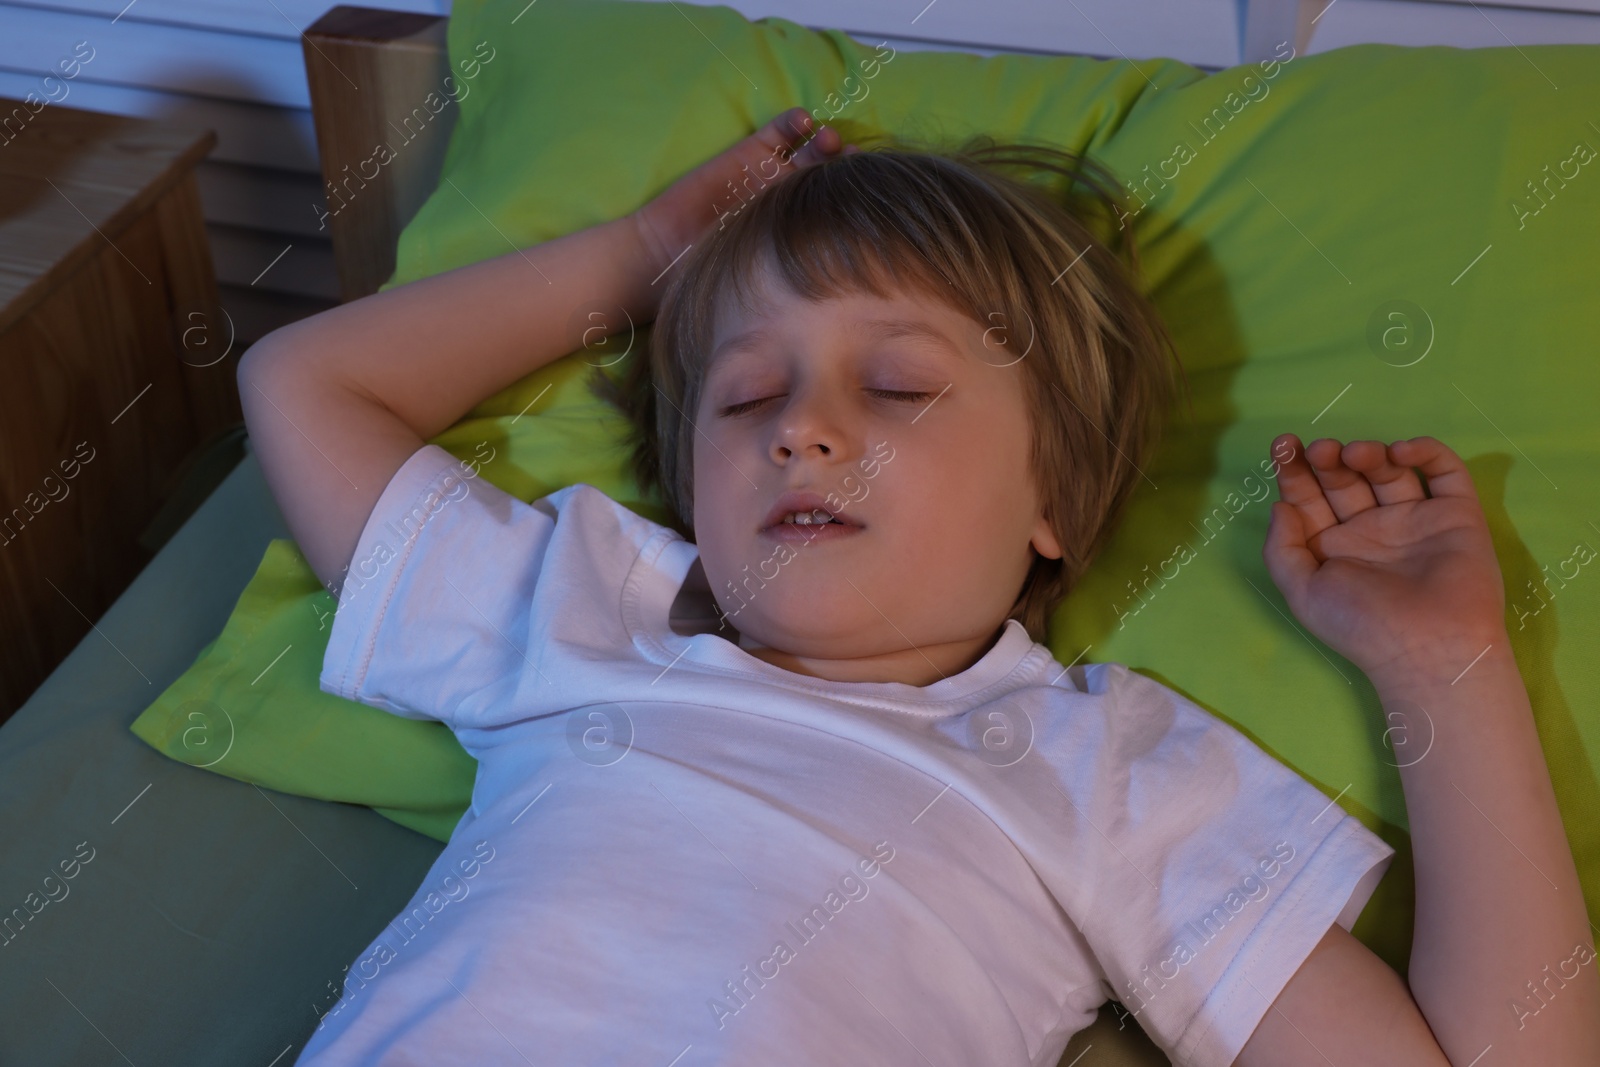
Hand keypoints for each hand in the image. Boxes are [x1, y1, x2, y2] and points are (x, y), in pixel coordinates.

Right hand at [629, 107, 854, 286]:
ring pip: (812, 150)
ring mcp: (773, 175)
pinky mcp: (750, 152)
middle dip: (847, 169)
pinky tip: (804, 121)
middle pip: (832, 178)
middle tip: (855, 164)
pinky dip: (794, 121)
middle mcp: (792, 202)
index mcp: (800, 234)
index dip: (858, 202)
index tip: (874, 198)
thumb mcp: (765, 283)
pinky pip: (780, 131)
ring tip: (829, 142)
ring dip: (826, 143)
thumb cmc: (716, 278)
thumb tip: (846, 294)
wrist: (665, 256)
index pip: (840, 213)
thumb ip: (799, 276)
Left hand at [1261, 433, 1506, 690]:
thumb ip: (1282, 548)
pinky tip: (1400, 451)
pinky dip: (1424, 451)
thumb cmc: (1362, 624)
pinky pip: (1443, 472)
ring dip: (1368, 452)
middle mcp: (1371, 529)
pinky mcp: (1455, 514)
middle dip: (1327, 458)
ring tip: (1355, 455)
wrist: (1430, 646)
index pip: (1309, 497)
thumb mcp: (1303, 592)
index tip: (1283, 445)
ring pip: (1388, 470)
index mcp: (1333, 547)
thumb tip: (1280, 505)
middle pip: (1344, 478)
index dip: (1293, 470)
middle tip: (1320, 450)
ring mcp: (1413, 519)